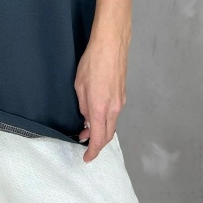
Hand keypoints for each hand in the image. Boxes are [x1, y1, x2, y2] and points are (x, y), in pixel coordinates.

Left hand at [74, 27, 128, 162]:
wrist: (111, 44)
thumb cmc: (92, 62)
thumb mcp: (79, 85)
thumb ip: (83, 105)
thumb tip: (87, 118)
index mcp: (100, 109)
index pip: (98, 139)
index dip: (92, 152)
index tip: (86, 158)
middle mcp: (114, 108)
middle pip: (108, 135)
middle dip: (96, 143)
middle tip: (84, 142)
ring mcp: (121, 101)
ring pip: (112, 124)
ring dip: (100, 129)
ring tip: (87, 126)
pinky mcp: (123, 93)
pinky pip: (114, 113)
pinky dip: (105, 119)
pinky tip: (96, 112)